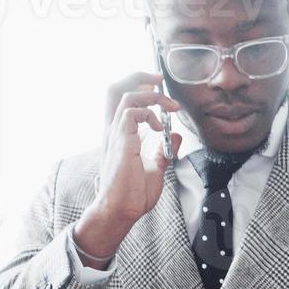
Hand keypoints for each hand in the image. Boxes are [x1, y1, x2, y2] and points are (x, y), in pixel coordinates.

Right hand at [73, 74, 181, 266]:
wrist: (122, 210)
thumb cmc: (133, 194)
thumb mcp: (156, 168)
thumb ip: (163, 151)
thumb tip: (175, 136)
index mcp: (118, 134)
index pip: (120, 98)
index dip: (137, 86)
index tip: (159, 89)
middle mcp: (113, 130)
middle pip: (114, 89)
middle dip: (137, 78)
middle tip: (159, 80)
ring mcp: (114, 135)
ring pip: (124, 96)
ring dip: (151, 96)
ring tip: (170, 106)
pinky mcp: (121, 142)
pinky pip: (130, 113)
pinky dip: (148, 113)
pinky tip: (158, 127)